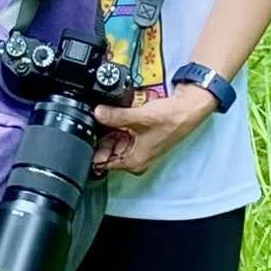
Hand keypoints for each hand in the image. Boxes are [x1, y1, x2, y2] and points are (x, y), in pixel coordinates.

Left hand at [90, 82, 217, 181]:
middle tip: (93, 120)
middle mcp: (135, 159)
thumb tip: (97, 113)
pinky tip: (115, 114)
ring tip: (105, 115)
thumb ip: (116, 116)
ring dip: (108, 129)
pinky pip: (121, 133)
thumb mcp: (139, 117)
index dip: (91, 149)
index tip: (84, 135)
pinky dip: (117, 125)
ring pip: (113, 141)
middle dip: (99, 136)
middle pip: (107, 151)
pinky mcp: (139, 137)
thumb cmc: (172, 119)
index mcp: (134, 161)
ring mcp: (137, 148)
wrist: (187, 108)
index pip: (103, 162)